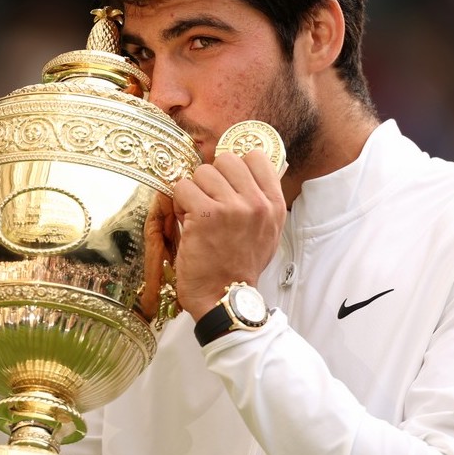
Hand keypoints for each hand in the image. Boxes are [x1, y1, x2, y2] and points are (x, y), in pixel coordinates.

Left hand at [170, 149, 285, 318]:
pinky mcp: (205, 213)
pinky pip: (182, 187)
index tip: (227, 183)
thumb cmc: (240, 267)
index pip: (256, 157)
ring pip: (202, 172)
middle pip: (226, 159)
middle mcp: (257, 203)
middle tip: (208, 201)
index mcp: (274, 205)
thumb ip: (260, 201)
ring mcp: (232, 207)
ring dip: (194, 191)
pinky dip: (179, 204)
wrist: (224, 298)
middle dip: (212, 178)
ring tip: (197, 215)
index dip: (235, 167)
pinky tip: (187, 222)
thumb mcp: (267, 232)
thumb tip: (245, 171)